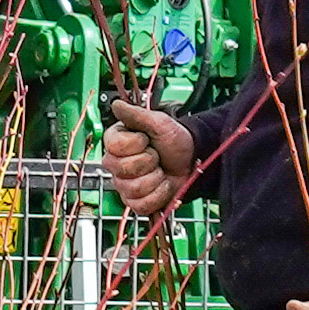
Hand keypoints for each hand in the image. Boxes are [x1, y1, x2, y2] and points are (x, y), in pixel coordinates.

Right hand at [103, 105, 197, 222]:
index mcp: (117, 142)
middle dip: (149, 162)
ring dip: (155, 179)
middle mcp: (116, 164)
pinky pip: (141, 204)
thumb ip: (136, 114)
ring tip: (161, 170)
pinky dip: (158, 195)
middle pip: (124, 169)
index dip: (137, 144)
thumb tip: (117, 105)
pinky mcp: (135, 202)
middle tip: (157, 156)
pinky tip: (162, 185)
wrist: (193, 160)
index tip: (147, 140)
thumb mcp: (159, 123)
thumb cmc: (176, 141)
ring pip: (133, 188)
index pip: (116, 147)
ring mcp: (124, 185)